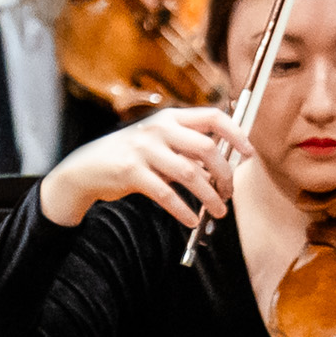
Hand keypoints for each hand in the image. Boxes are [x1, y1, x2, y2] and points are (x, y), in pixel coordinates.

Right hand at [41, 105, 240, 231]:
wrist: (87, 168)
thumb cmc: (131, 155)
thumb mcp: (159, 144)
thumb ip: (187, 150)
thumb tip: (223, 169)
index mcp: (170, 118)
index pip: (213, 117)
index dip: (236, 134)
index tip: (248, 153)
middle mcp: (158, 129)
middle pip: (207, 149)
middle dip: (225, 174)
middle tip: (229, 192)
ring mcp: (144, 150)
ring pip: (191, 175)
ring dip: (209, 197)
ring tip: (218, 211)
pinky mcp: (131, 172)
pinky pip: (166, 194)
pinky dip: (183, 210)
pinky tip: (191, 220)